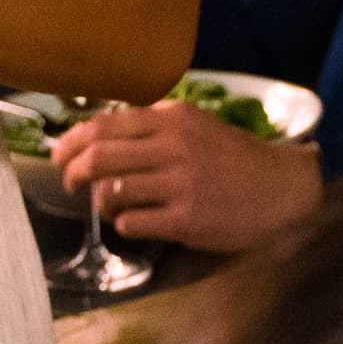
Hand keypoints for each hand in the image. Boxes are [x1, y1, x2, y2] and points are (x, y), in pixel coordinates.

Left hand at [56, 98, 323, 250]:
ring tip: (112, 206)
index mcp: (174, 119)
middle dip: (73, 173)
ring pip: (111, 193)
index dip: (72, 142)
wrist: (283, 191)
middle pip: (99, 158)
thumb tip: (102, 137)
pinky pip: (132, 223)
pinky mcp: (185, 220)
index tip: (59, 155)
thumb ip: (156, 127)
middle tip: (70, 184)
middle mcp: (174, 147)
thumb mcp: (199, 127)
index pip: (105, 125)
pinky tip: (137, 222)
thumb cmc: (237, 159)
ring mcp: (180, 185)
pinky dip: (124, 224)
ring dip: (101, 203)